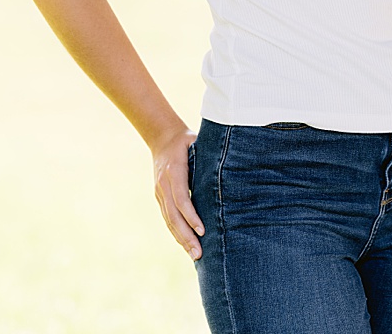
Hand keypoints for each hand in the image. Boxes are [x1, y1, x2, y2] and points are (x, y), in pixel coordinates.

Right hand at [152, 128, 203, 259]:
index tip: (202, 231)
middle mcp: (163, 183)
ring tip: (194, 255)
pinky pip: (167, 217)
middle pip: (173, 214)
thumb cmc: (186, 140)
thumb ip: (208, 158)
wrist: (161, 136)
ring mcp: (159, 191)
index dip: (191, 215)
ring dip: (180, 238)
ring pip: (168, 219)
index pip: (181, 197)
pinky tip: (185, 244)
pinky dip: (176, 232)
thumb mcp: (197, 142)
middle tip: (199, 254)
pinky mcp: (159, 196)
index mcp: (174, 170)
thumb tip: (232, 169)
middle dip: (186, 235)